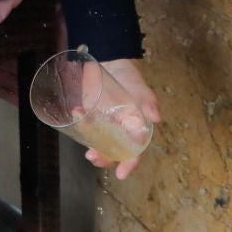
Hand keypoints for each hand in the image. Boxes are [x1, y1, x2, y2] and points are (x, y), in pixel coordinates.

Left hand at [83, 58, 161, 180]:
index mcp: (135, 125)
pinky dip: (80, 124)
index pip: (135, 149)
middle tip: (93, 158)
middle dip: (105, 159)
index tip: (120, 174)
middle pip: (114, 150)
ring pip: (99, 142)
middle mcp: (120, 127)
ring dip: (93, 148)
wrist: (109, 57)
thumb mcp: (137, 85)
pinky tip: (75, 113)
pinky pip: (85, 125)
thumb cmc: (128, 74)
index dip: (129, 163)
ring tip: (85, 149)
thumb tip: (157, 118)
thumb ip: (147, 99)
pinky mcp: (90, 113)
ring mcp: (104, 121)